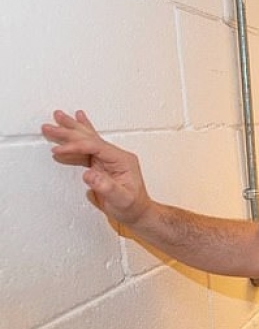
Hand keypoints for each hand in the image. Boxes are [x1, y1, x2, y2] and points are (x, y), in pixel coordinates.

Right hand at [42, 110, 151, 224]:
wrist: (138, 212)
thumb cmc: (132, 206)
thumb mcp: (121, 200)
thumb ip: (106, 187)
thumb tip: (89, 174)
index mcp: (122, 160)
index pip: (96, 147)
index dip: (76, 147)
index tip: (58, 149)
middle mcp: (116, 155)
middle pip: (90, 138)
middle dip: (69, 131)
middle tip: (50, 124)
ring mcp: (109, 158)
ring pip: (88, 139)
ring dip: (71, 129)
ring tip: (58, 116)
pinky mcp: (103, 163)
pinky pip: (88, 147)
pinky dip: (78, 137)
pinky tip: (76, 122)